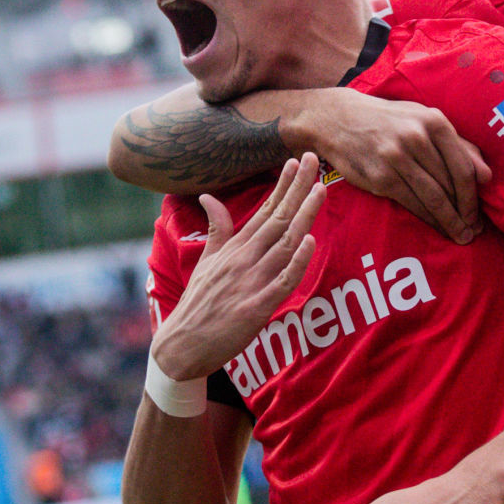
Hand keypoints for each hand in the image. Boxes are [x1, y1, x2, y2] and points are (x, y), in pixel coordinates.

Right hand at [151, 155, 325, 381]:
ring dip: (304, 216)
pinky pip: (282, 281)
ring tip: (320, 190)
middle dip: (298, 188)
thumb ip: (216, 228)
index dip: (283, 186)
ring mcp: (251, 282)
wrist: (183, 344)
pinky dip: (296, 261)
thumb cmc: (198, 302)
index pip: (264, 210)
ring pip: (284, 244)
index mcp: (234, 247)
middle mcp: (244, 259)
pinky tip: (309, 241)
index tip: (297, 162)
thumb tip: (209, 196)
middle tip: (315, 158)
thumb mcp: (206, 260)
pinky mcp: (256, 307)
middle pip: (278, 218)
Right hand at [295, 90, 489, 243]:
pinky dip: (427, 219)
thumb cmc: (390, 121)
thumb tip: (487, 176)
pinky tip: (436, 227)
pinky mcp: (380, 176)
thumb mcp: (423, 120)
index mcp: (434, 121)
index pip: (463, 167)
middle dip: (465, 213)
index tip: (479, 214)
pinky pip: (411, 203)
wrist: (339, 119)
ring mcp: (397, 157)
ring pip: (432, 197)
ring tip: (460, 235)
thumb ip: (458, 145)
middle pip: (450, 185)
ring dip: (449, 221)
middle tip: (473, 232)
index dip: (474, 196)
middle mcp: (417, 138)